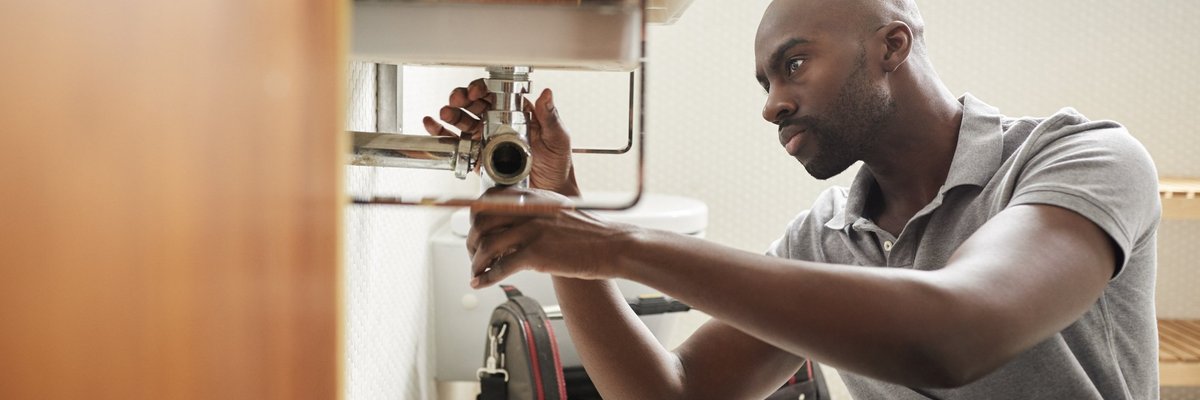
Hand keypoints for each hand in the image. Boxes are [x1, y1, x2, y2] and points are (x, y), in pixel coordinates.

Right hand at [423, 79, 579, 194]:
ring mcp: (487, 139)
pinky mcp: (477, 157)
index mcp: (517, 114)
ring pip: (463, 120)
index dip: (483, 89)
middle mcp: (499, 123)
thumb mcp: (558, 138)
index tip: (476, 92)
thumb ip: (551, 117)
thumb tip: (547, 93)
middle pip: (475, 104)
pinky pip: (457, 143)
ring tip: (445, 113)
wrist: (550, 193)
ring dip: (451, 113)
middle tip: (457, 100)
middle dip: (462, 98)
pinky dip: (442, 133)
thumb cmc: (558, 165)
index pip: (496, 94)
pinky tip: (433, 125)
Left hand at [467, 187, 638, 287]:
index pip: (488, 200)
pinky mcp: (536, 254)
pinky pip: (501, 267)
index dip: (475, 217)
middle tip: (472, 254)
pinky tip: (482, 284)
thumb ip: (533, 213)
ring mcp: (531, 231)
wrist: (612, 246)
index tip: (474, 231)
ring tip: (477, 272)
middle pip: (481, 221)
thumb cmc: (589, 233)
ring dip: (476, 262)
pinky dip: (486, 278)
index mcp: (532, 197)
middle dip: (470, 241)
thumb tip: (509, 226)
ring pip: (486, 245)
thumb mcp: (557, 211)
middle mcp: (528, 210)